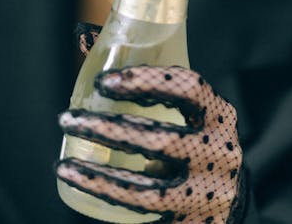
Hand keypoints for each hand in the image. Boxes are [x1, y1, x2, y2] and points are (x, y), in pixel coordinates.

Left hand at [56, 65, 245, 223]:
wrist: (228, 202)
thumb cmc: (199, 148)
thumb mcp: (196, 119)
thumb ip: (163, 102)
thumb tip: (106, 81)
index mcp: (220, 116)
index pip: (190, 88)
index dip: (146, 80)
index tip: (104, 81)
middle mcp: (219, 154)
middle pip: (160, 141)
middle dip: (107, 129)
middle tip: (69, 119)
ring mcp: (206, 193)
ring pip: (145, 185)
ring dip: (97, 173)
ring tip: (64, 163)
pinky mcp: (191, 221)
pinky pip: (140, 208)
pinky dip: (104, 192)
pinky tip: (78, 180)